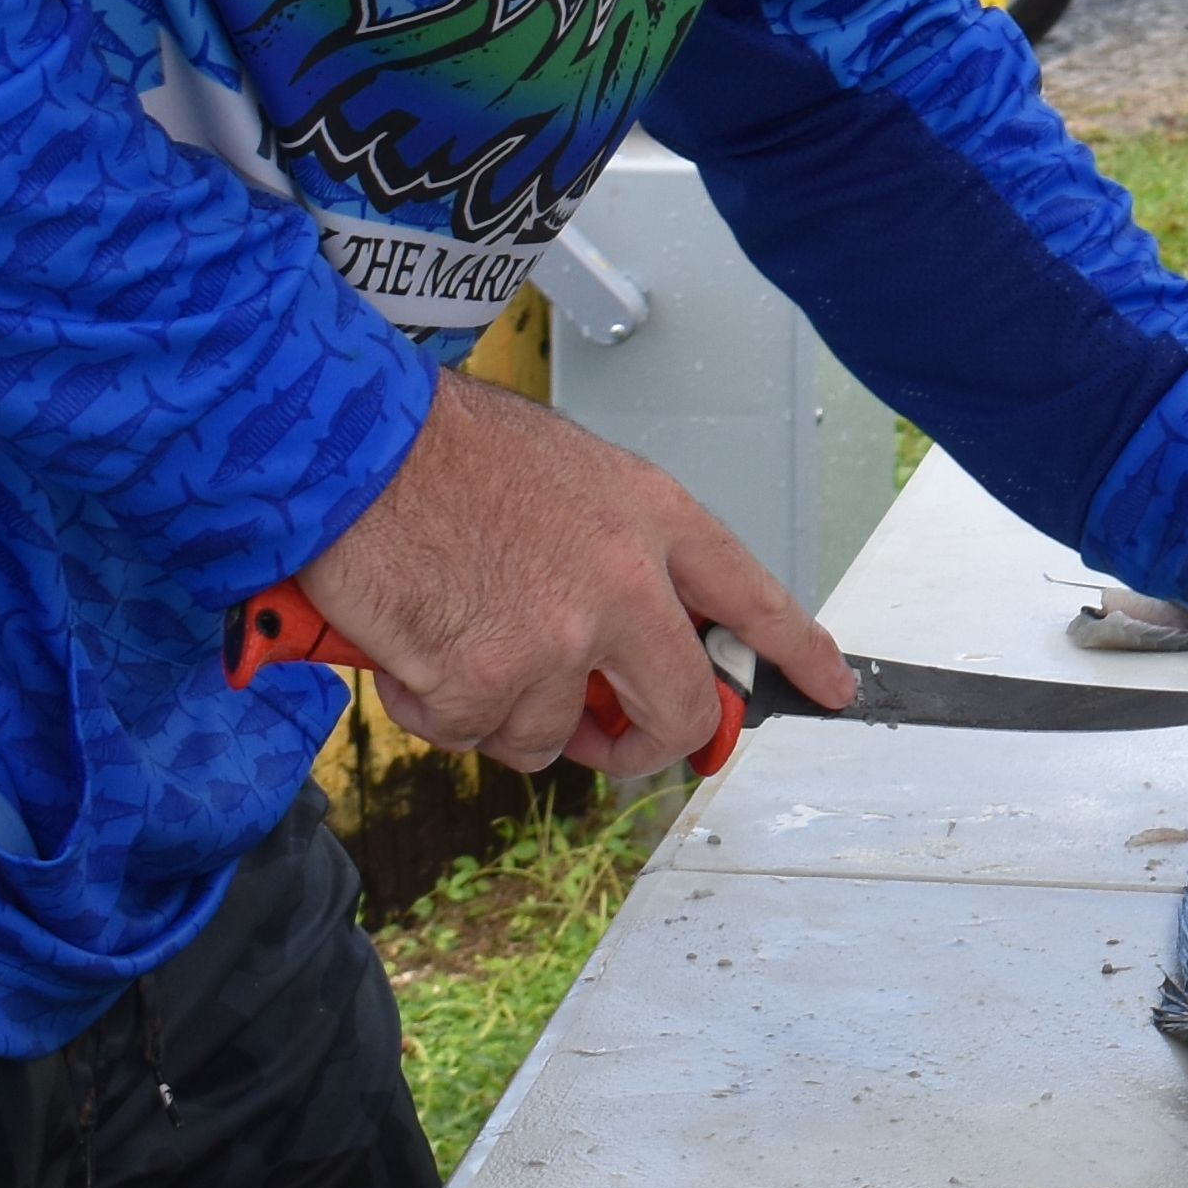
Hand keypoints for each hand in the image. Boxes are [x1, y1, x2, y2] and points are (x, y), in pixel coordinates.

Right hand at [296, 370, 844, 777]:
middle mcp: (625, 584)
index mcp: (655, 518)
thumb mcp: (571, 478)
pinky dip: (435, 705)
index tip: (831, 686)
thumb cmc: (445, 451)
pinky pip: (472, 734)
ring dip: (503, 710)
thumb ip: (617, 554)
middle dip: (642, 742)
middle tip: (607, 739)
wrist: (356, 445)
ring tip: (459, 632)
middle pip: (678, 709)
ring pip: (553, 735)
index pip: (755, 598)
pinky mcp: (487, 683)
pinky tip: (415, 639)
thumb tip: (625, 642)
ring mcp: (560, 641)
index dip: (798, 652)